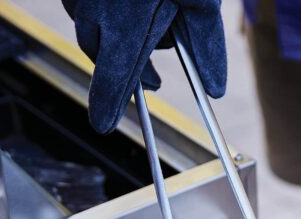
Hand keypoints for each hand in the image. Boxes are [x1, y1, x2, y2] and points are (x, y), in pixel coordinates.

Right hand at [62, 0, 225, 133]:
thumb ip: (206, 45)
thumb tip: (215, 89)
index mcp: (127, 18)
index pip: (113, 75)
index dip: (107, 103)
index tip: (102, 124)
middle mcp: (95, 5)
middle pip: (103, 55)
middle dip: (130, 67)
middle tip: (157, 79)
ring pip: (93, 29)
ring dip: (118, 36)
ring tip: (151, 17)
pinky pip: (85, 4)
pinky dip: (106, 12)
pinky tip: (130, 2)